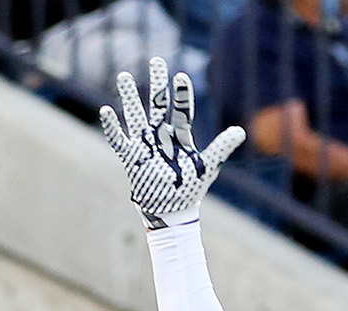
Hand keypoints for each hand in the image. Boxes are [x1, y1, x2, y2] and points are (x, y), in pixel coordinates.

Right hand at [99, 58, 242, 229]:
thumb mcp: (207, 167)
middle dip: (157, 84)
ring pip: (136, 116)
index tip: (181, 76)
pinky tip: (106, 110)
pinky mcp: (131, 158)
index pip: (181, 109)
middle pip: (158, 104)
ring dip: (130, 97)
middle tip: (156, 61)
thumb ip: (220, 148)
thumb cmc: (190, 189)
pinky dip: (112, 127)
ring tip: (123, 76)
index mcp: (180, 136)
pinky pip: (119, 140)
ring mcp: (145, 145)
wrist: (171, 212)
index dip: (181, 94)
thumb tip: (241, 131)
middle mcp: (161, 136)